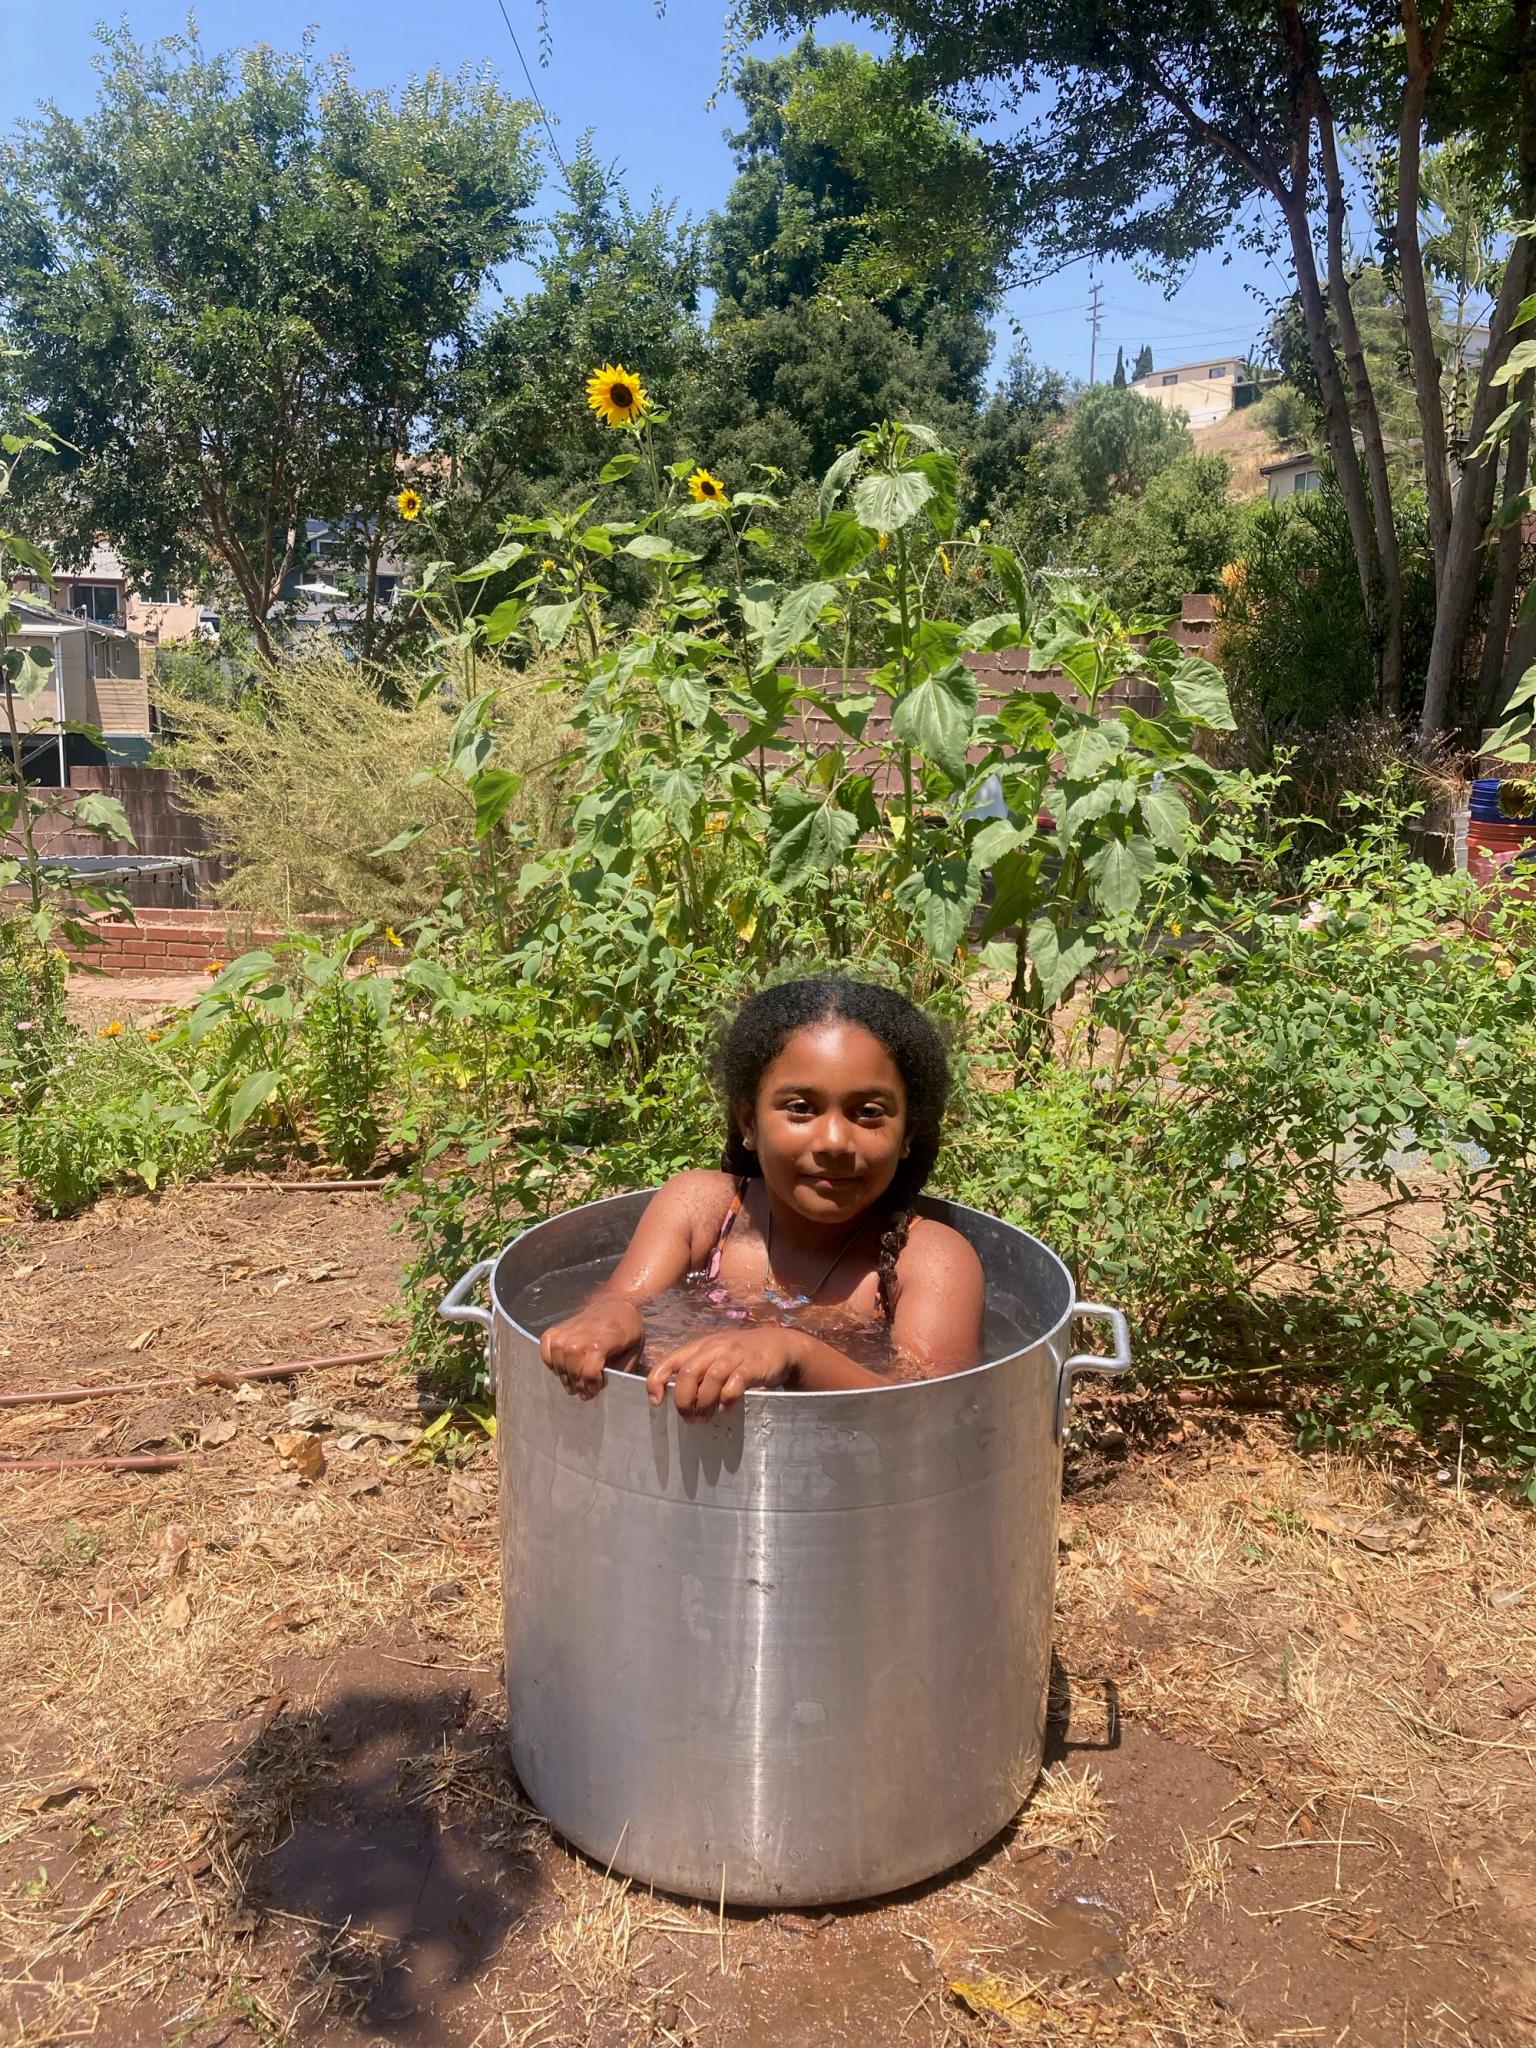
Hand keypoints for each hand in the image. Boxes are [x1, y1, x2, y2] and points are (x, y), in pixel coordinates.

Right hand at [540, 1295, 643, 1398]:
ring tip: (571, 1385)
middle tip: (582, 1392)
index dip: (591, 1377)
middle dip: (576, 1379)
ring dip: (562, 1372)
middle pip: (572, 1353)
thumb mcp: (634, 1350)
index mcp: (610, 1334)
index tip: (595, 1389)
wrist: (616, 1306)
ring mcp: (572, 1325)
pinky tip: (559, 1369)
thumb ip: (621, 1369)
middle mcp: (588, 1328)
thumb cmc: (627, 1331)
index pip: (594, 1355)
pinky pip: (547, 1341)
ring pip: (557, 1349)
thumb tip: (604, 1388)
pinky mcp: (561, 1325)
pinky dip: (548, 1358)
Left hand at [647, 1324, 797, 1420]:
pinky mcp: (754, 1365)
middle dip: (684, 1400)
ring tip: (705, 1419)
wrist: (780, 1345)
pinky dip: (727, 1398)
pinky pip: (736, 1382)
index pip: (670, 1360)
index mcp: (700, 1347)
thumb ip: (699, 1373)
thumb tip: (677, 1400)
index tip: (656, 1402)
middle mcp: (715, 1347)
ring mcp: (735, 1355)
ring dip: (705, 1403)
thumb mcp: (716, 1357)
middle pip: (689, 1372)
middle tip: (688, 1418)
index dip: (657, 1380)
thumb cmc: (742, 1356)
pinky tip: (726, 1408)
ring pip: (711, 1378)